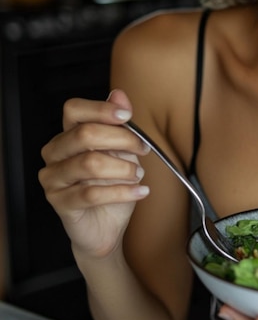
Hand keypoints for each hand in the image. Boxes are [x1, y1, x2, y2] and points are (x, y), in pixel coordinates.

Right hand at [39, 89, 150, 258]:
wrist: (107, 225)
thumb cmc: (113, 184)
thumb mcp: (123, 151)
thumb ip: (119, 124)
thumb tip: (118, 94)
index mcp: (69, 134)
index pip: (74, 109)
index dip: (101, 109)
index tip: (127, 115)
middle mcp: (56, 153)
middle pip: (85, 134)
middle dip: (122, 139)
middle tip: (142, 149)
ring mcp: (53, 178)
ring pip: (90, 164)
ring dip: (123, 169)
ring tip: (138, 175)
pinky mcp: (59, 202)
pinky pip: (92, 194)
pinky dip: (123, 191)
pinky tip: (140, 191)